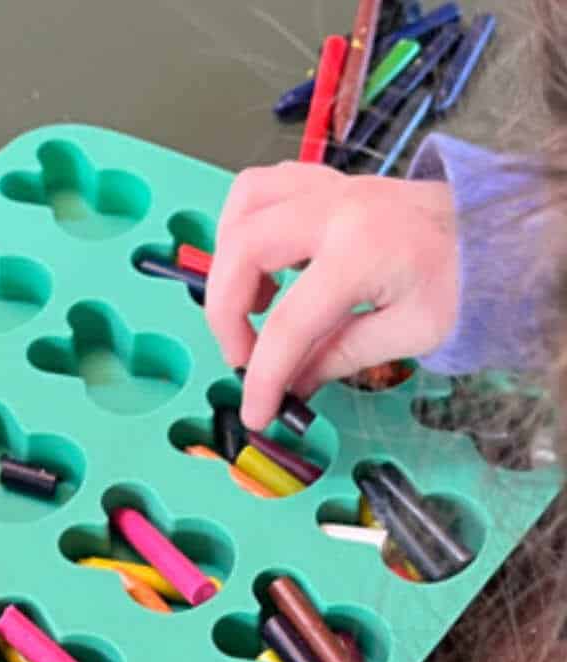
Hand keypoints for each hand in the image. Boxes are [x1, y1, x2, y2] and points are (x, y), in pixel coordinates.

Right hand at [205, 163, 458, 428]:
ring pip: (244, 206)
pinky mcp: (330, 184)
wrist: (501, 229)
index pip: (288, 323)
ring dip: (228, 260)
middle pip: (243, 251)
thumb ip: (340, 357)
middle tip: (242, 354)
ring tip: (250, 302)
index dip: (262, 376)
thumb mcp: (413, 333)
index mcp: (363, 250)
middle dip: (226, 314)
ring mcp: (331, 188)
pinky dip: (245, 225)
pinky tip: (262, 263)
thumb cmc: (468, 278)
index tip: (256, 413)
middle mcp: (337, 208)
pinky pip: (263, 187)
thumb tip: (290, 387)